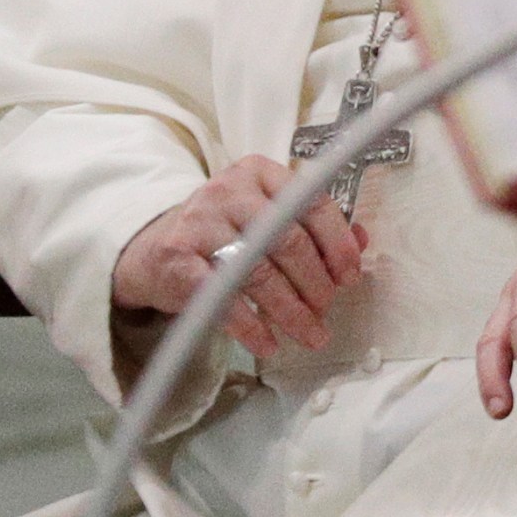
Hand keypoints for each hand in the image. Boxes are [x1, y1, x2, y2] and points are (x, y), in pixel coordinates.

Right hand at [110, 155, 368, 360]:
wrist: (154, 248)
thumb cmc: (224, 234)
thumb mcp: (267, 218)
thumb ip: (313, 225)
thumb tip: (362, 241)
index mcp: (260, 173)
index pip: (311, 203)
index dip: (338, 243)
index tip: (350, 276)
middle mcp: (229, 190)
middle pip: (288, 240)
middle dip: (316, 283)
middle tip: (327, 311)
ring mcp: (200, 222)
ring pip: (259, 272)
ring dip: (291, 311)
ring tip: (309, 334)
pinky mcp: (177, 258)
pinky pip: (223, 297)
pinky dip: (251, 326)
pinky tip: (268, 343)